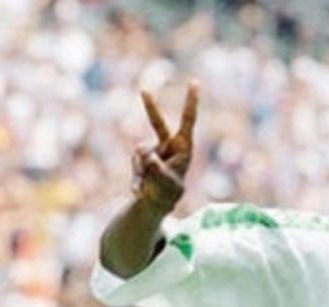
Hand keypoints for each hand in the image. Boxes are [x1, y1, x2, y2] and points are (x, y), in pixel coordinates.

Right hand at [133, 81, 199, 213]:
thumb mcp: (166, 183)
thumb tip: (146, 155)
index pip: (188, 120)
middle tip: (144, 91)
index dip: (191, 101)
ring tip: (149, 186)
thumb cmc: (168, 192)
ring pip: (140, 152)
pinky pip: (134, 162)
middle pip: (158, 123)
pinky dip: (136, 177)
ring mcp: (154, 149)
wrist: (157, 203)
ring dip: (142, 170)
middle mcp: (168, 144)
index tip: (194, 82)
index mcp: (183, 147)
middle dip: (150, 107)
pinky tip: (139, 190)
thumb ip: (156, 169)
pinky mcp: (142, 156)